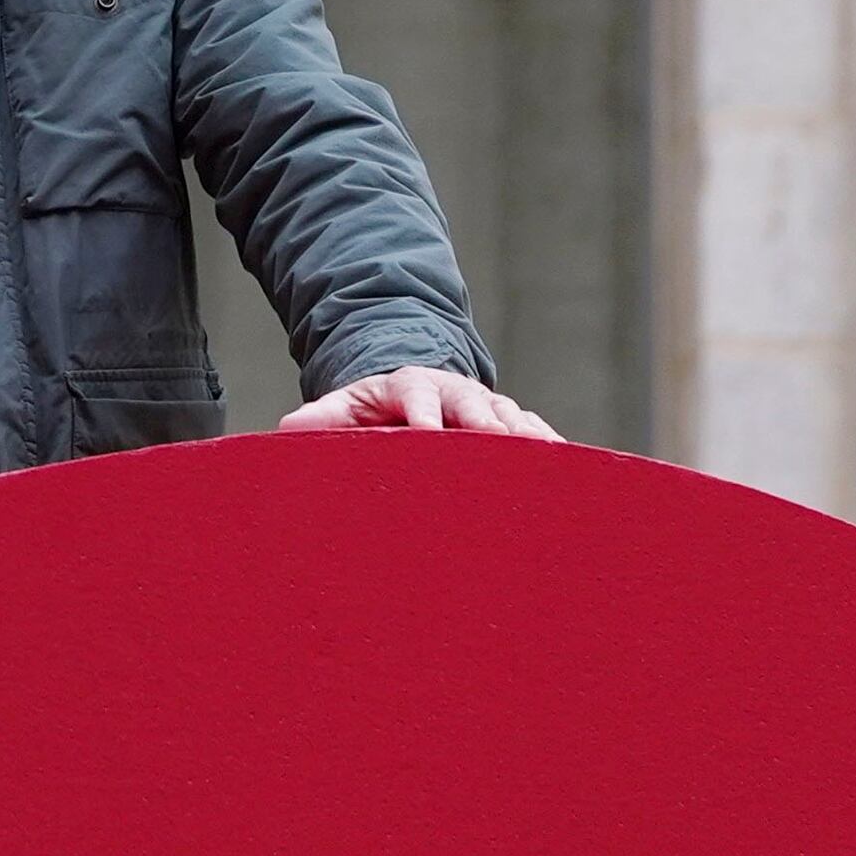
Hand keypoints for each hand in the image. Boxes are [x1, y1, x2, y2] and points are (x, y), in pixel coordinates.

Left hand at [274, 367, 561, 440]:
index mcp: (411, 385)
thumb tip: (288, 429)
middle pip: (475, 405)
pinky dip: (549, 448)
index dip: (424, 413)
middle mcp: (454, 392)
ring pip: (510, 419)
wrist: (411, 389)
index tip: (428, 433)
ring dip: (527, 439)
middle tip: (503, 448)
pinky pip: (533, 432)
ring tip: (546, 462)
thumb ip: (319, 420)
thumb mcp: (342, 409)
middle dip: (489, 426)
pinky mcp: (507, 422)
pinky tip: (567, 470)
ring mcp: (485, 405)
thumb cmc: (372, 409)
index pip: (417, 395)